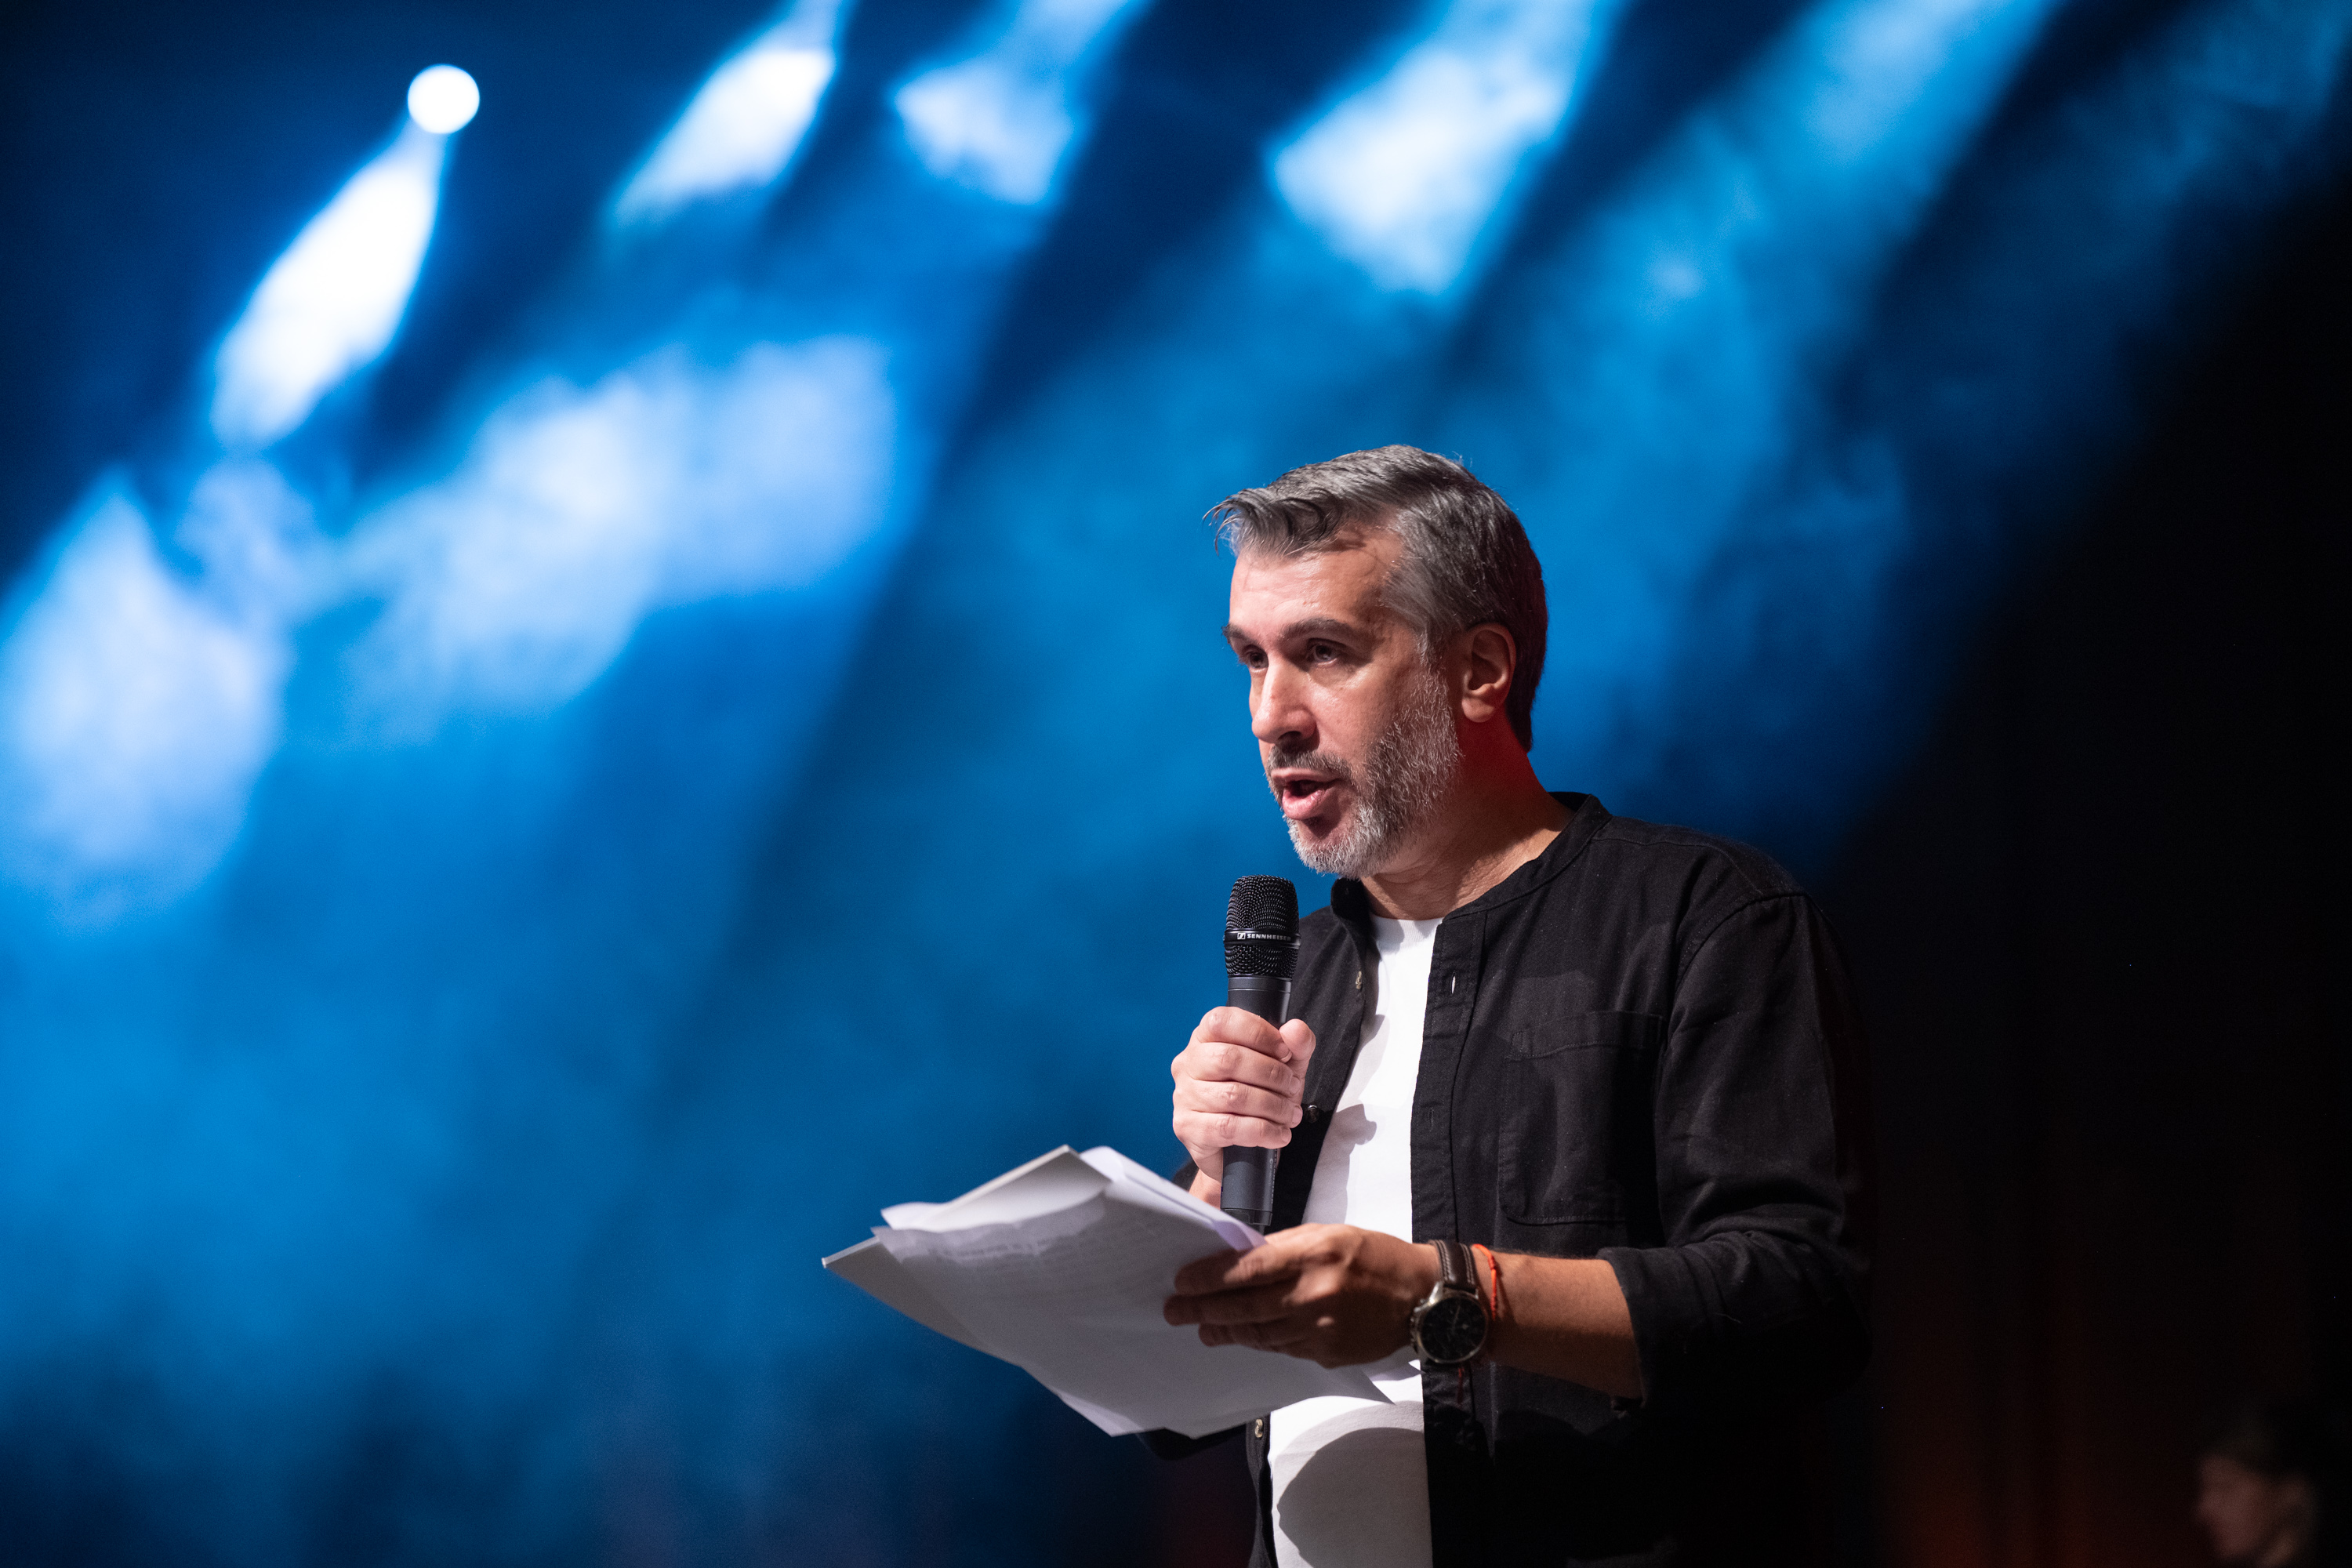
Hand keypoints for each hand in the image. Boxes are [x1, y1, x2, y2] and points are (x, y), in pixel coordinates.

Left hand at [1162, 1224, 1436, 1367]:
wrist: (1421, 1297)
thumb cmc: (1374, 1257)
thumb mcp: (1330, 1234)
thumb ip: (1285, 1247)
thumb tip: (1241, 1260)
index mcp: (1314, 1255)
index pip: (1247, 1269)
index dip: (1209, 1277)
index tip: (1182, 1281)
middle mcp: (1314, 1295)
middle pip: (1244, 1308)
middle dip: (1202, 1309)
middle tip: (1175, 1311)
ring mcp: (1320, 1330)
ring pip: (1259, 1334)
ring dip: (1226, 1331)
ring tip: (1204, 1328)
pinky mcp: (1327, 1354)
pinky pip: (1282, 1349)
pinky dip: (1260, 1342)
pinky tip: (1244, 1336)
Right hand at [1170, 1008, 1314, 1200]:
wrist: (1242, 1146)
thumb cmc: (1259, 1095)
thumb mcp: (1286, 1066)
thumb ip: (1297, 1044)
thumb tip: (1295, 1029)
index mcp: (1206, 1038)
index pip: (1222, 1021)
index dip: (1259, 1033)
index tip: (1285, 1052)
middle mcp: (1189, 1063)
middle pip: (1229, 1059)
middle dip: (1271, 1074)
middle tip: (1291, 1088)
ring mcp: (1184, 1095)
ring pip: (1232, 1095)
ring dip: (1271, 1106)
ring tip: (1288, 1114)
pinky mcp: (1187, 1127)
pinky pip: (1228, 1127)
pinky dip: (1262, 1131)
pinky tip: (1277, 1134)